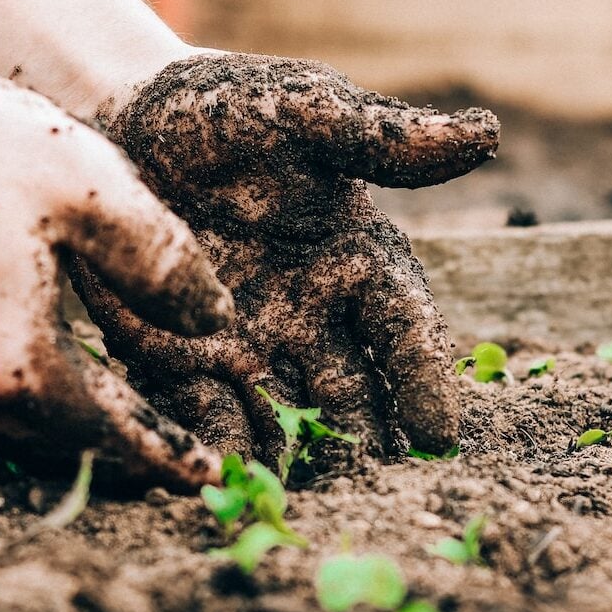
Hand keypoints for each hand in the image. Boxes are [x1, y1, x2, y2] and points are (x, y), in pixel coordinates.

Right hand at [0, 55, 233, 489]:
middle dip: (129, 459)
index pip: (116, 436)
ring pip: (22, 434)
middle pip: (67, 450)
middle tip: (181, 459)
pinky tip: (60, 376)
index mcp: (17, 366)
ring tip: (131, 426)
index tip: (212, 476)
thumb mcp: (89, 188)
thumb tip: (215, 321)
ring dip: (81, 438)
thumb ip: (164, 264)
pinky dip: (37, 407)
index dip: (170, 456)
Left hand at [72, 52, 497, 476]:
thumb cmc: (226, 109)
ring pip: (285, 416)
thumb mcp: (302, 111)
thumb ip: (380, 137)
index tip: (438, 435)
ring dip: (296, 459)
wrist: (125, 118)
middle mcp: (311, 314)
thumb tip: (485, 135)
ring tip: (301, 503)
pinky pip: (205, 412)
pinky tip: (221, 478)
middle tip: (374, 491)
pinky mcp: (180, 357)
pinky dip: (218, 446)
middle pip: (352, 392)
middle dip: (365, 441)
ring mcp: (247, 343)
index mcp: (356, 259)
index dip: (423, 379)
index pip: (403, 328)